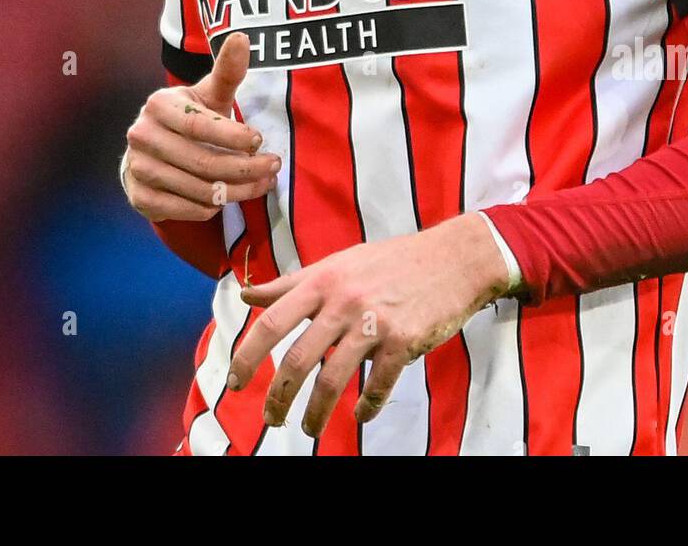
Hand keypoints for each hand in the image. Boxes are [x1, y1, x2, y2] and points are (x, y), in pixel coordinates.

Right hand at [122, 32, 279, 221]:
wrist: (153, 151)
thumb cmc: (191, 119)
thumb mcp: (209, 95)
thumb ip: (227, 71)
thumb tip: (242, 36)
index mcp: (159, 105)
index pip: (200, 125)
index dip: (233, 136)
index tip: (261, 140)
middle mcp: (142, 137)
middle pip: (202, 161)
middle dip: (245, 168)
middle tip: (273, 167)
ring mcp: (138, 169)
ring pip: (197, 189)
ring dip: (236, 191)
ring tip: (262, 183)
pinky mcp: (140, 197)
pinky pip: (185, 210)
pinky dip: (212, 207)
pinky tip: (228, 197)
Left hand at [226, 213, 512, 437]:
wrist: (452, 257)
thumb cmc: (390, 260)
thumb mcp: (338, 263)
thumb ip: (292, 282)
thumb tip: (246, 293)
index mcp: (323, 280)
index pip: (273, 321)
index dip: (248, 355)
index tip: (235, 382)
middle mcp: (343, 300)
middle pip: (298, 358)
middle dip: (278, 397)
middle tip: (271, 419)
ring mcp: (374, 322)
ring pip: (333, 379)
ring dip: (316, 412)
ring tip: (308, 429)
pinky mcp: (404, 341)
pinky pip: (378, 385)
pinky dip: (367, 408)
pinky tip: (360, 417)